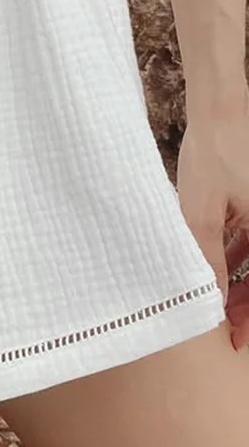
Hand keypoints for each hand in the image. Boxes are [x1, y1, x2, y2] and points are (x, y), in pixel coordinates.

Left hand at [176, 93, 248, 350]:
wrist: (222, 106)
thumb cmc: (213, 154)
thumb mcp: (201, 211)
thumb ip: (209, 258)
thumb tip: (216, 302)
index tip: (236, 340)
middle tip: (229, 325)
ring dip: (245, 278)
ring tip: (222, 299)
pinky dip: (243, 251)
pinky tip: (223, 262)